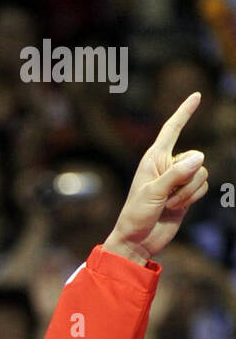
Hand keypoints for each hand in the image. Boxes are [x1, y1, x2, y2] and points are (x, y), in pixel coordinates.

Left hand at [104, 93, 207, 262]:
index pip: (172, 129)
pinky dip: (192, 198)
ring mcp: (178, 179)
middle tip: (166, 196)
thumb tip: (201, 157)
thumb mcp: (153, 193)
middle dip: (186, 179)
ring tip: (168, 204)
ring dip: (188, 192)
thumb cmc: (136, 215)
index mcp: (154, 158)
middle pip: (195, 158)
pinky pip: (203, 186)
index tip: (197, 96)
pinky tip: (177, 208)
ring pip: (201, 173)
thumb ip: (176, 175)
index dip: (184, 112)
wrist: (137, 241)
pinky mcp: (186, 194)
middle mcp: (167, 165)